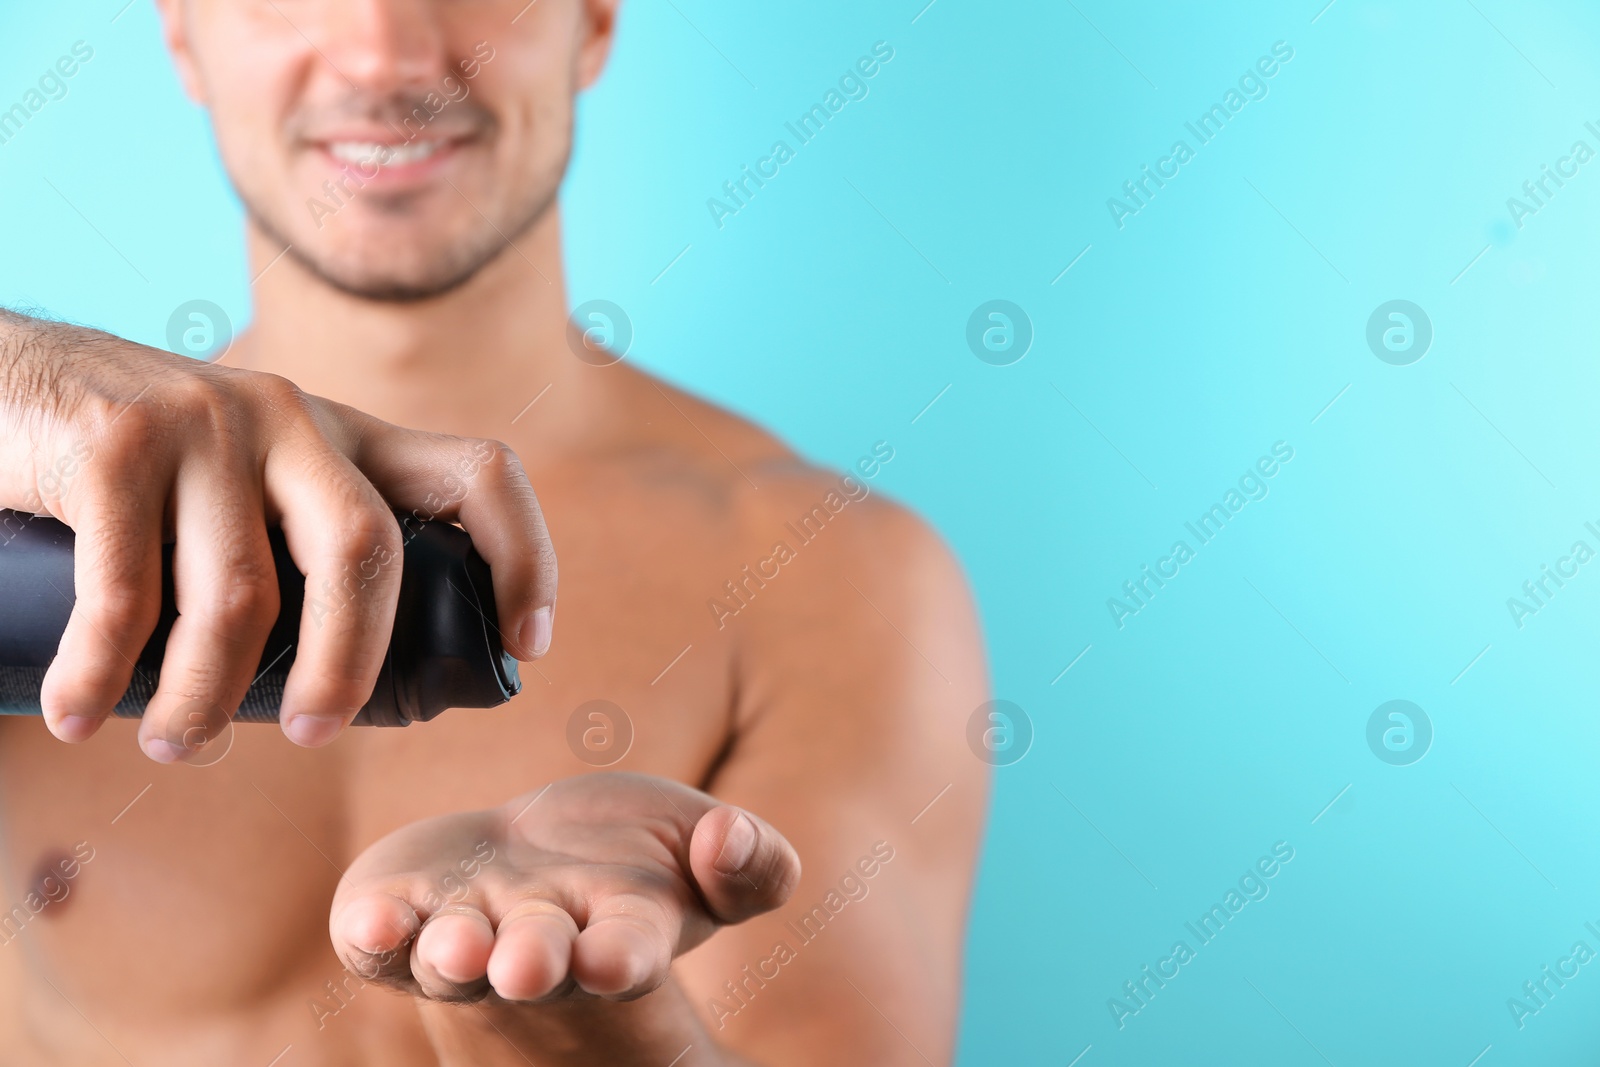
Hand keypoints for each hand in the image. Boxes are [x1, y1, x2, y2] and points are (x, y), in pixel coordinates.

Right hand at [0, 310, 556, 760]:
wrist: (1, 380)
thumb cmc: (135, 477)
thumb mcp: (243, 496)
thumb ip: (297, 553)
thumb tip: (346, 688)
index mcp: (344, 438)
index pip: (478, 475)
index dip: (524, 559)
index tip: (526, 645)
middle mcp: (292, 417)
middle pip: (369, 550)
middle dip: (349, 664)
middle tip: (314, 733)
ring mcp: (205, 421)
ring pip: (243, 595)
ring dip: (206, 700)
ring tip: (171, 745)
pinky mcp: (115, 439)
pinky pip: (128, 594)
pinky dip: (105, 677)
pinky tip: (80, 715)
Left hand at [327, 773, 800, 1003]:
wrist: (527, 854)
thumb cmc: (628, 855)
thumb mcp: (704, 845)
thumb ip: (750, 861)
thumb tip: (729, 837)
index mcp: (621, 932)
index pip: (626, 953)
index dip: (619, 957)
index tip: (611, 958)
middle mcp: (539, 946)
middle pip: (535, 962)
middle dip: (530, 961)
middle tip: (523, 964)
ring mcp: (465, 937)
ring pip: (453, 960)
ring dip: (453, 953)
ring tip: (457, 946)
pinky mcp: (400, 922)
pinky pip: (380, 942)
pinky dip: (375, 934)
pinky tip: (373, 922)